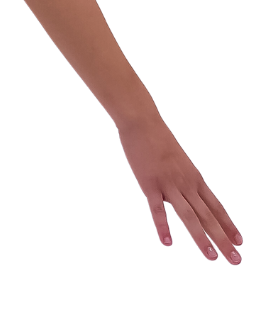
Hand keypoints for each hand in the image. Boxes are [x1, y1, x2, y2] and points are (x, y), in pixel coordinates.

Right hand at [119, 117, 241, 262]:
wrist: (142, 121)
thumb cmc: (158, 138)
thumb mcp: (179, 159)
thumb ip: (183, 179)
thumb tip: (185, 195)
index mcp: (195, 178)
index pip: (217, 207)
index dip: (229, 225)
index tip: (240, 242)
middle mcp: (186, 184)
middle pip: (208, 216)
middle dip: (223, 240)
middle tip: (236, 260)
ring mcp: (168, 184)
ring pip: (189, 216)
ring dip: (201, 238)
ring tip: (211, 257)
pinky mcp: (149, 183)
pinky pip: (157, 209)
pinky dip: (163, 226)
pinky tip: (167, 242)